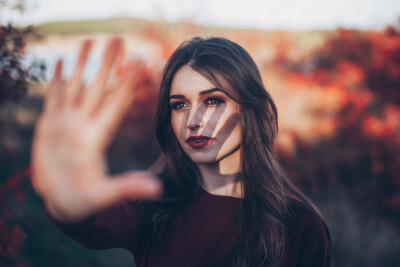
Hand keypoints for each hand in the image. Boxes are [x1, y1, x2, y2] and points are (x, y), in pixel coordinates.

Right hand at [31, 38, 161, 221]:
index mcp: (98, 137)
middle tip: (118, 40)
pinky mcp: (49, 125)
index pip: (116, 104)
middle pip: (99, 87)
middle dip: (108, 64)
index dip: (127, 84)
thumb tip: (158, 190)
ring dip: (84, 64)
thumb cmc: (83, 201)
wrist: (62, 202)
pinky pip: (55, 97)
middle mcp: (85, 124)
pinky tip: (64, 61)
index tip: (139, 63)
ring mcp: (67, 123)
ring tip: (90, 40)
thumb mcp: (104, 195)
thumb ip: (128, 188)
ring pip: (77, 86)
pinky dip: (58, 79)